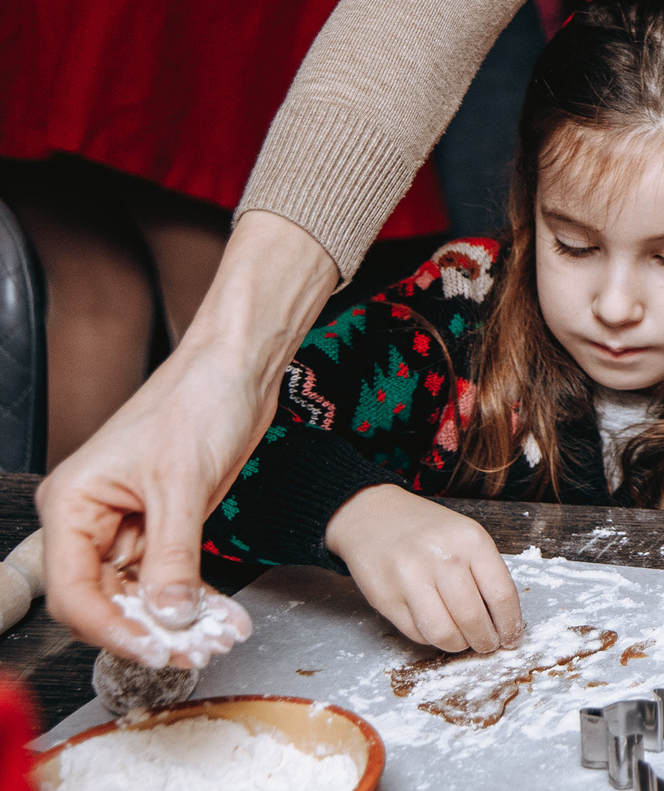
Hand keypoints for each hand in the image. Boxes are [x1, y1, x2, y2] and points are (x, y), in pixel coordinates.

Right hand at [38, 211, 336, 658]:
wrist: (239, 364)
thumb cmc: (199, 399)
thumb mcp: (184, 482)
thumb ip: (173, 555)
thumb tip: (169, 616)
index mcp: (71, 504)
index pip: (74, 592)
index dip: (112, 629)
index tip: (155, 650)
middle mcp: (89, 520)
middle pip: (103, 600)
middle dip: (147, 630)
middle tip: (194, 651)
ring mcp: (125, 524)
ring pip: (138, 595)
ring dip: (175, 620)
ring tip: (218, 636)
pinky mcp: (162, 525)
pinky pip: (167, 578)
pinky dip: (192, 599)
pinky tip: (221, 615)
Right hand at [325, 486, 523, 653]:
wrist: (374, 515)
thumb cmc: (427, 529)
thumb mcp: (465, 535)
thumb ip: (485, 571)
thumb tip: (504, 617)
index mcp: (470, 540)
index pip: (501, 594)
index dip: (510, 623)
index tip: (513, 637)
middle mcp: (442, 558)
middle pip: (473, 618)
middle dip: (486, 641)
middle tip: (489, 645)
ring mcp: (410, 579)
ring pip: (444, 633)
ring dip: (459, 645)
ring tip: (464, 641)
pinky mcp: (385, 599)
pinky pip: (417, 634)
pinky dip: (432, 639)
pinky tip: (438, 629)